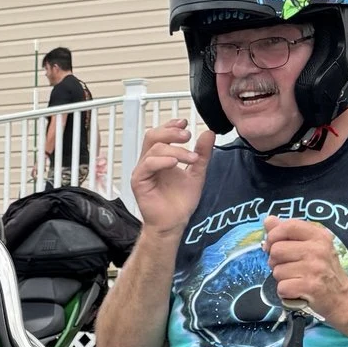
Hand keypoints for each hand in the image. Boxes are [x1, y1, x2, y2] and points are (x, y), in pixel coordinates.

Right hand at [128, 119, 213, 234]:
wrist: (174, 223)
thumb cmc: (180, 202)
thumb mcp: (197, 173)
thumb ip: (202, 154)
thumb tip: (208, 133)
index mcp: (160, 157)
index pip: (161, 134)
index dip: (171, 125)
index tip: (186, 122)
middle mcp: (149, 162)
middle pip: (153, 136)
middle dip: (171, 132)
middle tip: (188, 135)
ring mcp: (142, 171)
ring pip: (154, 149)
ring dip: (175, 150)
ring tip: (191, 157)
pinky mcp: (138, 181)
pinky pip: (147, 164)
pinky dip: (162, 161)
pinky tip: (175, 163)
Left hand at [263, 217, 347, 325]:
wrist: (342, 297)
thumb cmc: (323, 270)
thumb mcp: (312, 246)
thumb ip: (289, 233)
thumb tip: (268, 220)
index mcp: (319, 236)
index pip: (289, 226)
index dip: (274, 235)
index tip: (272, 245)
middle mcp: (318, 250)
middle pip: (276, 250)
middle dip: (275, 262)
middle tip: (288, 267)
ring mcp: (314, 268)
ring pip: (277, 271)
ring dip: (281, 279)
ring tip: (296, 279)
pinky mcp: (310, 286)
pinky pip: (282, 287)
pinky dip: (285, 292)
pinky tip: (296, 291)